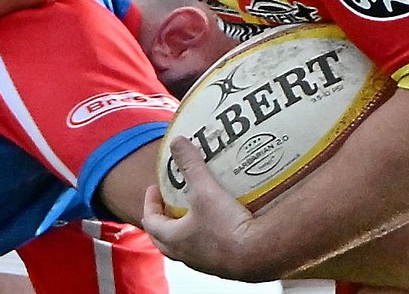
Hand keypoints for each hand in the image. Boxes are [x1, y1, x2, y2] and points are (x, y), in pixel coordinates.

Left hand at [141, 137, 266, 280]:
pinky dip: (205, 237)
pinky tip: (219, 225)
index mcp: (173, 239)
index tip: (155, 189)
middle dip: (163, 219)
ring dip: (184, 230)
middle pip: (163, 238)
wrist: (258, 254)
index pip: (150, 221)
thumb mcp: (205, 191)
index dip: (150, 203)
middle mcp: (185, 255)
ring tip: (194, 212)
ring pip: (184, 247)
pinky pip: (206, 251)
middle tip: (169, 202)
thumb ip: (191, 166)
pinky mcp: (222, 265)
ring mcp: (203, 263)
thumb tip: (177, 142)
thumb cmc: (227, 227)